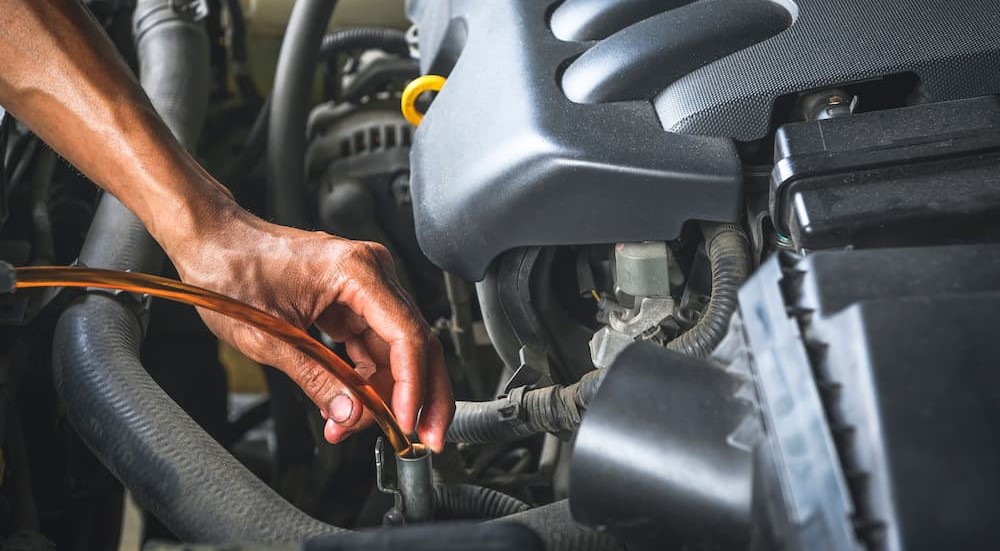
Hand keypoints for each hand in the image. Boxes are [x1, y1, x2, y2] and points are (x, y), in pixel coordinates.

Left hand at [165, 206, 453, 451]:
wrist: (209, 241)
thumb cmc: (230, 268)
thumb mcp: (269, 336)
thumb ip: (317, 378)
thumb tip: (350, 414)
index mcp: (356, 270)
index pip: (405, 335)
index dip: (411, 385)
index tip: (406, 421)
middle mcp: (370, 273)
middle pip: (416, 341)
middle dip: (422, 394)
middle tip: (426, 436)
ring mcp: (363, 286)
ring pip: (396, 348)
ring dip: (387, 392)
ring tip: (361, 426)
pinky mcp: (350, 300)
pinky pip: (372, 344)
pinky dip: (366, 377)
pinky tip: (354, 403)